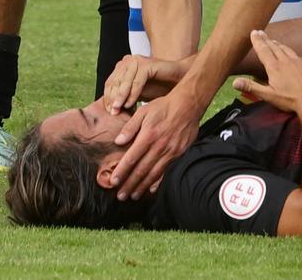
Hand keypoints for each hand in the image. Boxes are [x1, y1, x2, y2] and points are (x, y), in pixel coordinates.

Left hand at [100, 53, 188, 115]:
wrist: (179, 80)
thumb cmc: (159, 88)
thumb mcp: (138, 94)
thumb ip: (125, 98)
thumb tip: (112, 110)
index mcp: (123, 67)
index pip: (110, 83)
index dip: (107, 98)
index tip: (109, 112)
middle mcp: (128, 62)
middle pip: (115, 81)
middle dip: (112, 98)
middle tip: (112, 113)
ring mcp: (137, 61)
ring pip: (124, 81)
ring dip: (120, 97)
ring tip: (118, 110)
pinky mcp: (146, 64)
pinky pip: (137, 81)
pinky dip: (132, 94)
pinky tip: (130, 104)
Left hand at [107, 84, 202, 200]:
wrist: (188, 105)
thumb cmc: (164, 106)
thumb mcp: (143, 111)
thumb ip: (130, 127)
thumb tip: (118, 141)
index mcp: (148, 135)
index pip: (132, 158)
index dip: (122, 171)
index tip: (114, 181)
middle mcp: (159, 146)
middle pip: (141, 170)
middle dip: (130, 184)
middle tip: (120, 196)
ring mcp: (170, 152)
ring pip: (153, 174)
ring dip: (142, 187)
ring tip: (133, 196)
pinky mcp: (178, 154)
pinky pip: (166, 171)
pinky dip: (158, 182)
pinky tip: (151, 190)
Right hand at [230, 29, 301, 115]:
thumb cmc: (291, 101)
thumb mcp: (268, 96)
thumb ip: (251, 87)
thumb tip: (234, 82)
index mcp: (274, 67)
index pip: (263, 50)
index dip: (257, 41)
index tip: (253, 32)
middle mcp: (286, 61)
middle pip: (273, 46)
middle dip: (265, 39)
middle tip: (260, 32)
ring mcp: (299, 61)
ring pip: (286, 49)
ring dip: (278, 44)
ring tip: (273, 41)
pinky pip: (297, 56)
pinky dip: (291, 53)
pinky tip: (291, 56)